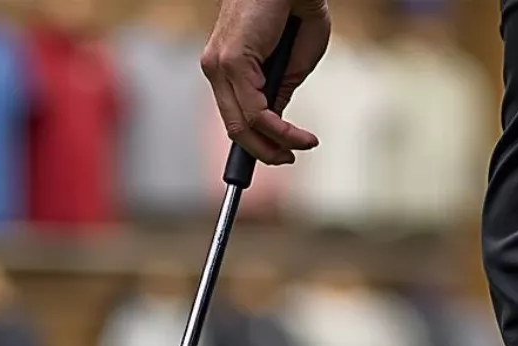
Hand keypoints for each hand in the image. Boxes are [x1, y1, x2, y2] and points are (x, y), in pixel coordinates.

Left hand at [201, 0, 330, 166]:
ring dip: (275, 144)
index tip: (279, 154)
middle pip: (234, 127)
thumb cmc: (294, 4)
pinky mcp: (231, 62)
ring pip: (242, 125)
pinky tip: (298, 136)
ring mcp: (219, 65)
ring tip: (301, 147)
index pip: (235, 116)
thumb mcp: (291, 59)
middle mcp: (216, 67)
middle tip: (288, 158)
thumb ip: (281, 88)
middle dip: (263, 151)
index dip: (255, 142)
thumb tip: (277, 116)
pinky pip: (255, 112)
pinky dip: (279, 130)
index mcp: (225, 66)